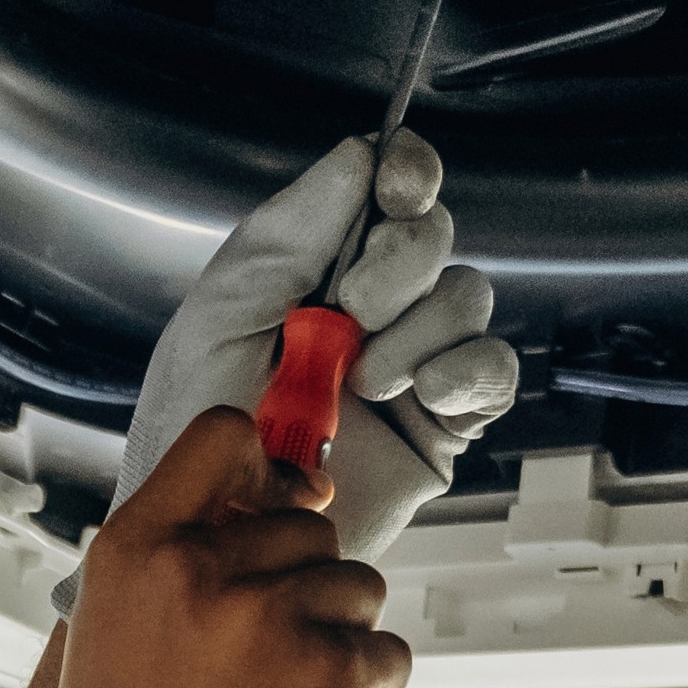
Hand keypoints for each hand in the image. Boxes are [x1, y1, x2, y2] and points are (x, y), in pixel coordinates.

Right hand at [47, 387, 410, 687]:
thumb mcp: (113, 636)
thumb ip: (180, 561)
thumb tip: (284, 502)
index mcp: (133, 552)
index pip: (223, 437)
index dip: (265, 466)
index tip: (283, 497)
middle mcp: (201, 571)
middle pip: (308, 525)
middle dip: (305, 584)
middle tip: (259, 663)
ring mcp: (272, 619)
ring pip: (358, 586)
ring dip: (339, 641)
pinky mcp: (334, 672)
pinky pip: (386, 653)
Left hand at [99, 133, 525, 574]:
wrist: (215, 532)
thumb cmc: (195, 428)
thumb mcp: (224, 309)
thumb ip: (289, 229)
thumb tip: (360, 155)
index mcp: (317, 268)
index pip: (387, 192)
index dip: (409, 175)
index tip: (398, 187)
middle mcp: (370, 309)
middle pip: (434, 236)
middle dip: (401, 262)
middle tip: (349, 310)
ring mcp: (409, 365)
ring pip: (467, 298)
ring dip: (420, 329)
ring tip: (363, 383)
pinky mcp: (440, 426)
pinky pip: (491, 372)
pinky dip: (466, 371)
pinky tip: (421, 394)